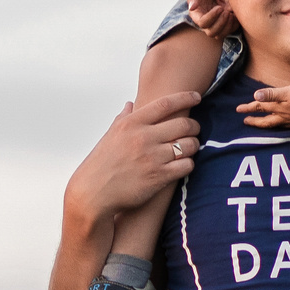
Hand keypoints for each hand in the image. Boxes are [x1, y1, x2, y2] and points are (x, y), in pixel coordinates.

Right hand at [65, 91, 202, 225]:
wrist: (93, 193)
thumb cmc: (100, 165)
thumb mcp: (110, 136)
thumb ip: (123, 119)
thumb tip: (130, 105)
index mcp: (131, 124)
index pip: (165, 104)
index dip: (185, 97)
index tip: (196, 96)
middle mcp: (143, 138)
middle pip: (183, 124)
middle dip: (194, 126)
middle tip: (194, 130)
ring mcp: (152, 157)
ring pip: (189, 145)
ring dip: (193, 146)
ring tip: (190, 148)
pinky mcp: (158, 177)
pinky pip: (186, 166)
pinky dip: (189, 164)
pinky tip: (183, 165)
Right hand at [183, 0, 235, 41]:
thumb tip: (192, 7)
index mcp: (197, 14)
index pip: (203, 23)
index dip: (211, 18)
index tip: (219, 7)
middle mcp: (207, 20)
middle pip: (212, 32)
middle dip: (220, 23)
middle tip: (227, 11)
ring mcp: (217, 21)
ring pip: (221, 34)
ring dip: (228, 26)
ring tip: (231, 14)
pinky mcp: (226, 20)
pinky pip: (231, 29)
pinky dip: (234, 25)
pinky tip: (236, 14)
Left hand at [236, 83, 289, 129]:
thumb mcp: (287, 92)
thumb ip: (271, 94)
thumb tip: (254, 96)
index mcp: (278, 108)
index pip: (260, 107)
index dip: (248, 108)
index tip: (238, 110)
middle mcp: (284, 116)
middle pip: (266, 120)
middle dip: (255, 121)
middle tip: (246, 122)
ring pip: (276, 124)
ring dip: (267, 124)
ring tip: (263, 125)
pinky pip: (287, 126)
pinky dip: (281, 125)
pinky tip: (284, 124)